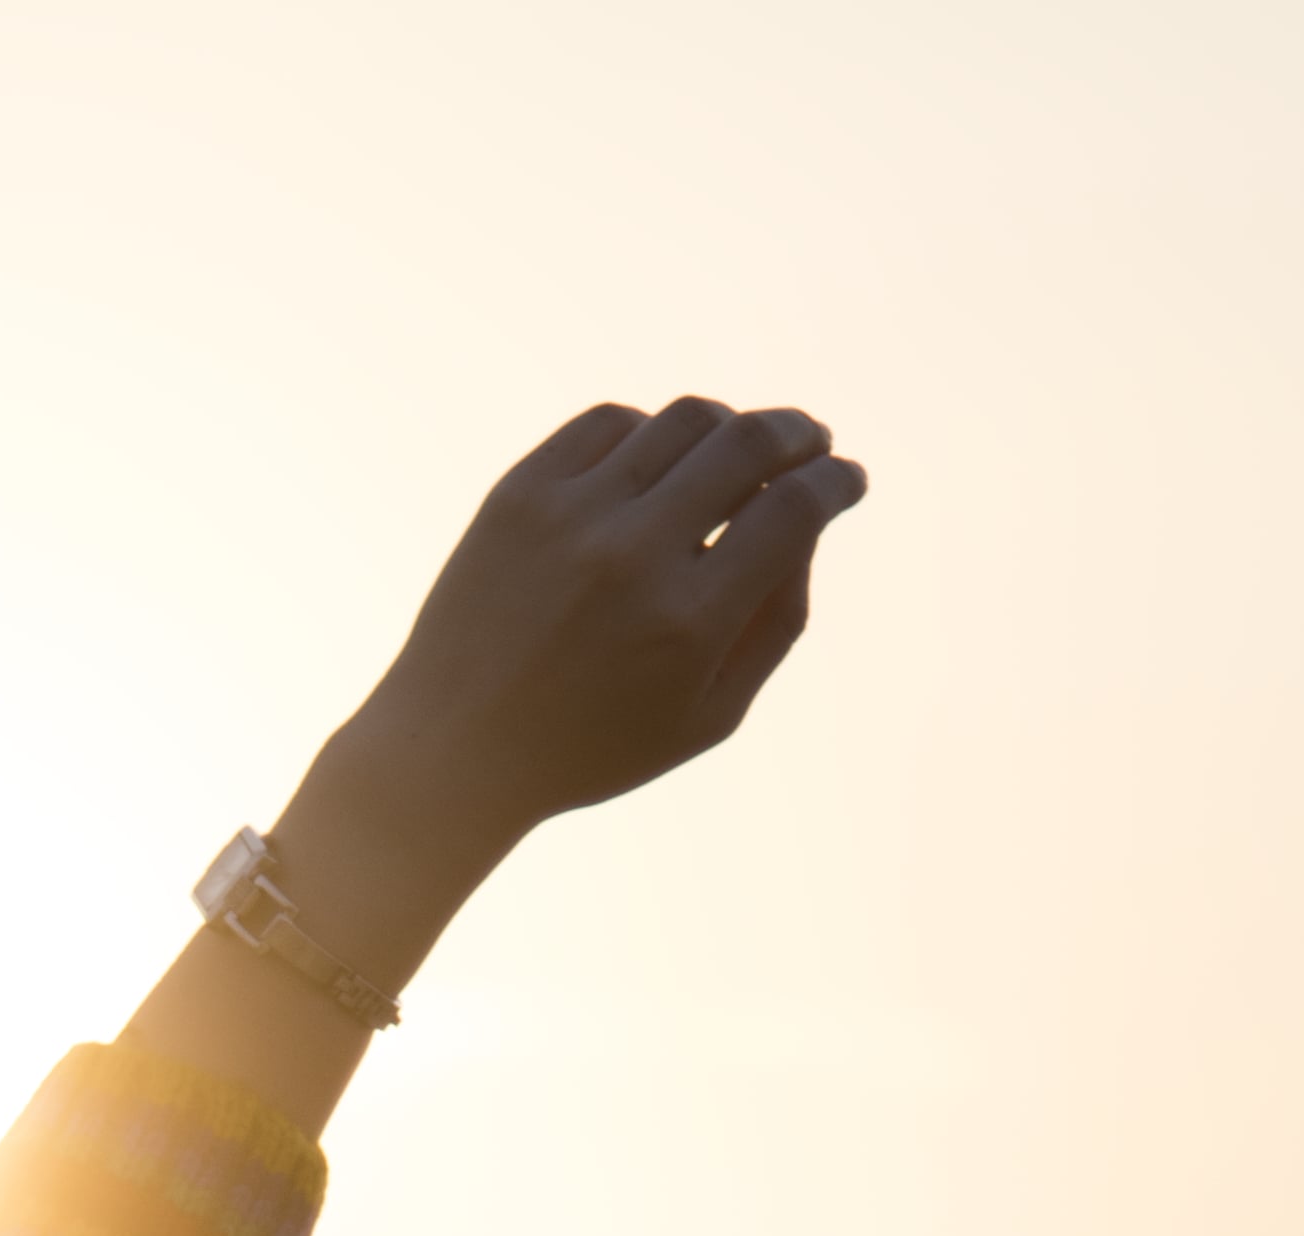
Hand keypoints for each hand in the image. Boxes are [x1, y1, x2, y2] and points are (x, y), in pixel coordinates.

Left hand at [283, 400, 873, 958]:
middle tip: (811, 443)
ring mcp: (572, 514)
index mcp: (689, 621)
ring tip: (742, 448)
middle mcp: (633, 554)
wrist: (455, 748)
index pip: (794, 512)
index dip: (837, 483)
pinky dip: (652, 431)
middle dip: (797, 435)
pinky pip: (610, 423)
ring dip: (730, 425)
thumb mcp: (708, 715)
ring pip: (683, 421)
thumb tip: (809, 524)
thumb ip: (775, 620)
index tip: (848, 480)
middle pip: (746, 444)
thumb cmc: (594, 744)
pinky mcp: (520, 491)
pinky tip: (663, 459)